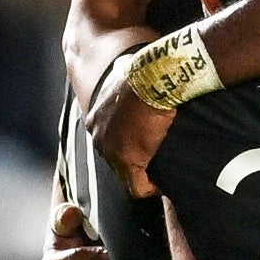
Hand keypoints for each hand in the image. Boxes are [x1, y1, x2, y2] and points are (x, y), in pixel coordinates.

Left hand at [87, 75, 170, 197]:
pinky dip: (151, 188)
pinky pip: (137, 187)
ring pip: (126, 175)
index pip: (110, 141)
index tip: (147, 147)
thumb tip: (131, 70)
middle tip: (155, 163)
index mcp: (96, 118)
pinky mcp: (127, 161)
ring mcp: (111, 150)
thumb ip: (123, 81)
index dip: (130, 146)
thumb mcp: (124, 72)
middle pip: (116, 160)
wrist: (153, 79)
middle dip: (135, 163)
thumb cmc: (145, 73)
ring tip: (162, 174)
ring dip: (143, 177)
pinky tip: (163, 184)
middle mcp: (98, 136)